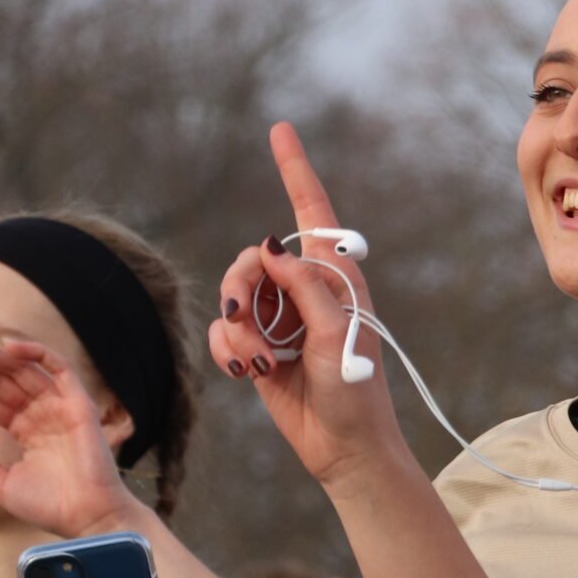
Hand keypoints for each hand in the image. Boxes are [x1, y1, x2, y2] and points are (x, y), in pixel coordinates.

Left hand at [0, 339, 132, 536]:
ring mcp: (59, 405)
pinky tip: (7, 347)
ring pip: (21, 370)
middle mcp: (41, 413)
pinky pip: (59, 368)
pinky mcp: (78, 403)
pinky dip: (36, 353)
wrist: (88, 519)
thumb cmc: (49, 507)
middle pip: (0, 380)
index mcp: (24, 429)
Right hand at [212, 123, 409, 493]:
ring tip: (258, 361)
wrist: (344, 448)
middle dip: (242, 288)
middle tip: (249, 324)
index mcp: (336, 275)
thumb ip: (305, 286)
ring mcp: (280, 318)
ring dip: (237, 329)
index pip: (312, 211)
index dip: (295, 169)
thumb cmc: (355, 390)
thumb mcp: (337, 334)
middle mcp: (305, 289)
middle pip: (251, 259)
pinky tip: (249, 373)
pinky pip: (223, 331)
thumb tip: (270, 246)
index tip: (280, 128)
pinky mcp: (258, 347)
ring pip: (232, 294)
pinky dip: (229, 351)